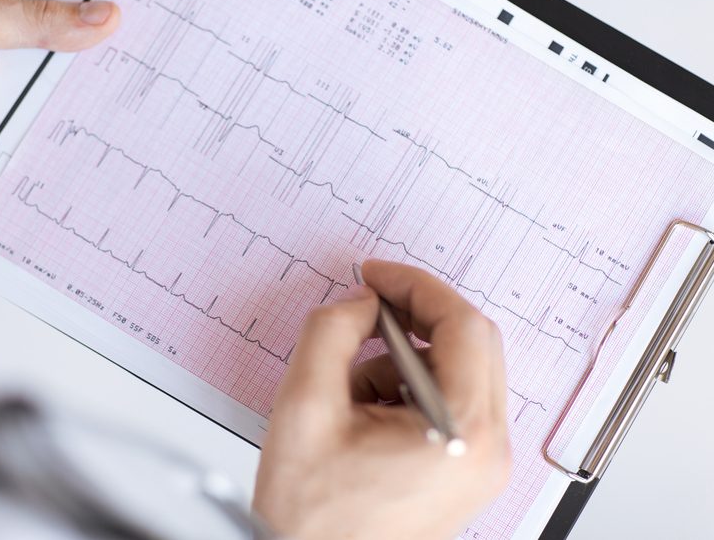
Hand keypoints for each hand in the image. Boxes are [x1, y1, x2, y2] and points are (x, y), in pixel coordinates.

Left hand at [0, 0, 119, 186]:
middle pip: (67, 55)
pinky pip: (36, 137)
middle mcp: (1, 47)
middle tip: (132, 78)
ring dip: (72, 113)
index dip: (97, 10)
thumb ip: (32, 18)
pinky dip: (50, 144)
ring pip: (55, 101)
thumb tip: (99, 15)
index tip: (136, 23)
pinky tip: (73, 149)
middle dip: (93, 69)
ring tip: (114, 120)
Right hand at [253, 260, 510, 539]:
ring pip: (459, 372)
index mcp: (461, 431)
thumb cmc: (311, 517)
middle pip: (472, 344)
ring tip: (351, 390)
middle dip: (415, 318)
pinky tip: (363, 414)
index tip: (377, 276)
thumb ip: (332, 331)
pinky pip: (450, 403)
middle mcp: (487, 451)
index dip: (416, 286)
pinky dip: (408, 389)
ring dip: (405, 359)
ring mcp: (480, 465)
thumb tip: (361, 303)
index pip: (463, 325)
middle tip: (367, 310)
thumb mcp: (304, 405)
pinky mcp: (464, 473)